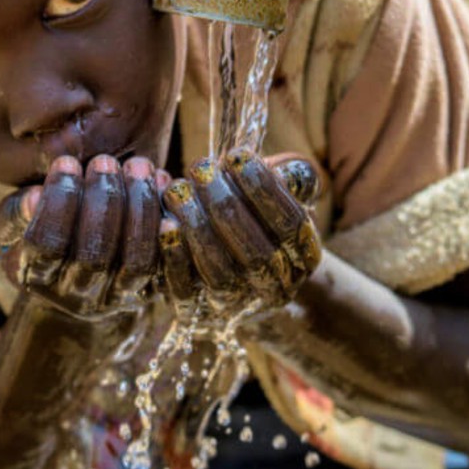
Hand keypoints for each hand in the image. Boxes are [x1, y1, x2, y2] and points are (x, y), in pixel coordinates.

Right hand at [0, 154, 165, 320]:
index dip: (59, 201)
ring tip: (138, 165)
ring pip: (137, 261)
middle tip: (106, 160)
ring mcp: (119, 297)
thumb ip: (17, 211)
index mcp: (35, 276)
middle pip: (94, 255)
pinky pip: (171, 265)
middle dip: (103, 200)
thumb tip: (34, 199)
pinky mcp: (154, 290)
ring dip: (140, 207)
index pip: (46, 244)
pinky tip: (164, 184)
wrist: (81, 264)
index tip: (67, 161)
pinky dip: (172, 226)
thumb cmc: (45, 227)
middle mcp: (77, 296)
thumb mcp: (18, 220)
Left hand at [158, 149, 321, 319]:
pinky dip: (174, 257)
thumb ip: (290, 177)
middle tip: (201, 167)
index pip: (290, 224)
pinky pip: (185, 291)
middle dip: (226, 205)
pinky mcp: (198, 313)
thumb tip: (288, 170)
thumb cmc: (257, 216)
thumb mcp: (281, 195)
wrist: (237, 270)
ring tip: (178, 190)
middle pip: (256, 252)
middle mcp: (275, 286)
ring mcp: (238, 304)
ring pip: (220, 273)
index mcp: (303, 256)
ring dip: (197, 228)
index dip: (264, 189)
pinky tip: (165, 223)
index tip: (237, 155)